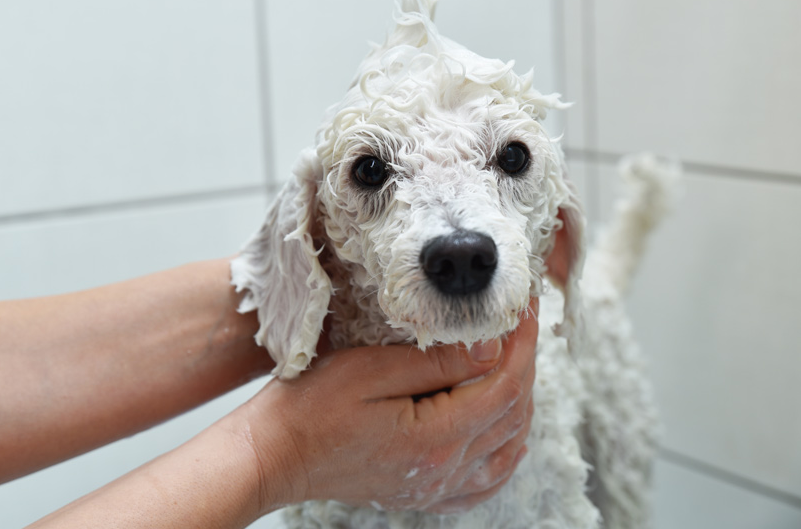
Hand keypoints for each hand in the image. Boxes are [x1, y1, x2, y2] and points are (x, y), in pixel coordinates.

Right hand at [237, 299, 537, 514]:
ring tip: (516, 361)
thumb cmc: (310, 409)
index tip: (525, 309)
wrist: (276, 455)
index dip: (523, 345)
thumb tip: (490, 349)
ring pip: (507, 447)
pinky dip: (507, 451)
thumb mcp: (368, 370)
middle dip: (525, 364)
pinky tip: (509, 434)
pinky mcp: (425, 492)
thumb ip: (434, 363)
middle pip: (513, 415)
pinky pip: (486, 480)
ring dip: (520, 402)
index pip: (504, 386)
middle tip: (522, 326)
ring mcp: (436, 487)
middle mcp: (443, 470)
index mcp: (433, 438)